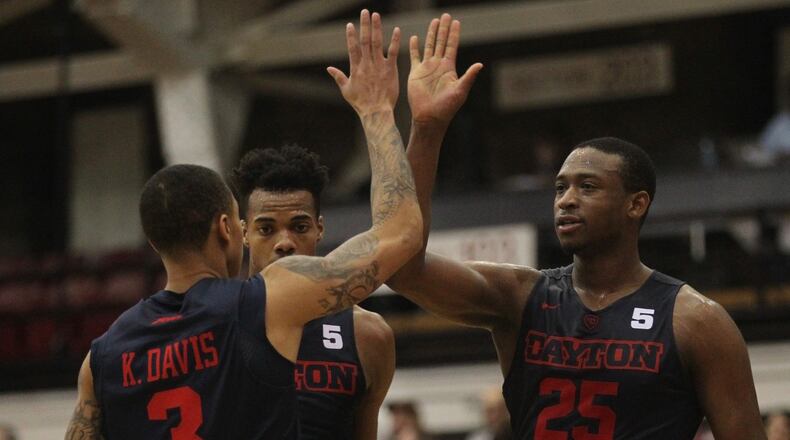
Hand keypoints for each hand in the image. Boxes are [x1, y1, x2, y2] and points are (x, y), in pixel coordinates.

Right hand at [328, 10, 399, 116]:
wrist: (376, 112)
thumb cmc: (361, 104)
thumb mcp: (346, 90)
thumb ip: (338, 77)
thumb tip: (329, 68)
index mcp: (355, 69)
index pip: (352, 48)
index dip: (351, 35)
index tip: (350, 24)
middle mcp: (367, 64)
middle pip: (365, 41)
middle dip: (364, 25)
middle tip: (365, 12)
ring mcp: (379, 66)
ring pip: (377, 43)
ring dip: (376, 28)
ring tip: (376, 15)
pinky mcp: (390, 70)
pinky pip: (393, 53)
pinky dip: (394, 41)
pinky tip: (396, 30)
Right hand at [408, 13, 482, 127]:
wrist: (429, 117)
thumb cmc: (447, 107)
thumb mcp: (460, 91)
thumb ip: (469, 77)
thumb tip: (480, 64)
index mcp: (449, 68)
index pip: (452, 46)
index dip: (454, 34)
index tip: (456, 22)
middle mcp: (438, 65)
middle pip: (442, 42)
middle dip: (444, 29)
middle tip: (445, 15)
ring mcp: (427, 68)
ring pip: (429, 46)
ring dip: (432, 34)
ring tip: (434, 21)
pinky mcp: (416, 73)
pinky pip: (414, 57)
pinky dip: (414, 47)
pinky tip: (414, 37)